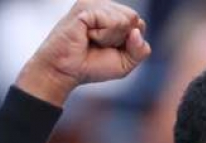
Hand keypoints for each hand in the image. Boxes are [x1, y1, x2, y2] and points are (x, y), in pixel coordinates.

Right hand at [16, 1, 151, 105]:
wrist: (64, 72)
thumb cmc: (91, 65)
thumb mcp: (125, 62)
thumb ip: (140, 50)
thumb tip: (136, 31)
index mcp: (112, 13)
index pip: (139, 23)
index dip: (128, 43)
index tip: (107, 48)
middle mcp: (103, 4)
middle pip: (134, 19)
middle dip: (121, 40)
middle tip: (98, 44)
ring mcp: (94, 3)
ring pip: (126, 20)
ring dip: (110, 39)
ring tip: (91, 40)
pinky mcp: (86, 7)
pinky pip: (113, 22)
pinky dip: (103, 37)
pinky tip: (86, 36)